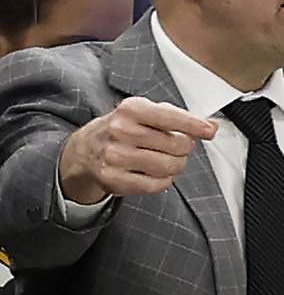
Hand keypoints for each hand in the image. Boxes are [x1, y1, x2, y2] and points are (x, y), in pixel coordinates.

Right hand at [58, 96, 217, 202]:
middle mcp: (121, 131)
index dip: (195, 126)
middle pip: (177, 145)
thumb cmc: (120, 130)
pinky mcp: (113, 178)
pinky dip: (163, 181)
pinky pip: (155, 185)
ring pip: (168, 166)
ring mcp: (115, 156)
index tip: (209, 131)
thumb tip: (210, 126)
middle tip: (176, 148)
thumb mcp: (143, 113)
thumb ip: (176, 117)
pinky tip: (157, 173)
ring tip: (168, 161)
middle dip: (184, 148)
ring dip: (176, 166)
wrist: (84, 150)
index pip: (172, 117)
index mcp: (130, 109)